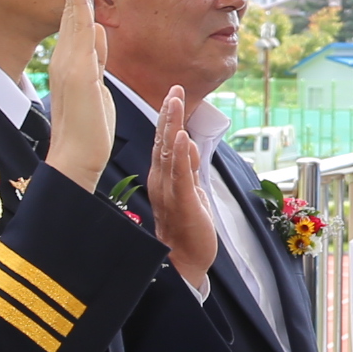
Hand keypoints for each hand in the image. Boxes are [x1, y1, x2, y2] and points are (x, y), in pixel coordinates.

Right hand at [41, 0, 114, 191]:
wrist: (77, 156)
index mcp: (75, 56)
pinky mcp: (78, 69)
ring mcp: (72, 59)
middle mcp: (69, 53)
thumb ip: (97, 56)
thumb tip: (98, 31)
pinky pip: (78, 27)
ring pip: (72, 9)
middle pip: (70, 2)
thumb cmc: (88, 125)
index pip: (75, 12)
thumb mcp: (97, 84)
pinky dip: (76, 1)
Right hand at [149, 86, 219, 288]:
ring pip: (170, 153)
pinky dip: (182, 156)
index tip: (173, 94)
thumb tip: (189, 147)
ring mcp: (170, 191)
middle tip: (174, 89)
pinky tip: (182, 137)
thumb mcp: (190, 192)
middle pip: (164, 142)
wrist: (184, 262)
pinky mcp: (182, 202)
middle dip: (169, 114)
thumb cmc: (186, 228)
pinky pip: (180, 175)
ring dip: (172, 126)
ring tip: (174, 102)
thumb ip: (188, 170)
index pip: (164, 143)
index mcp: (163, 178)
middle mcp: (162, 181)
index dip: (168, 118)